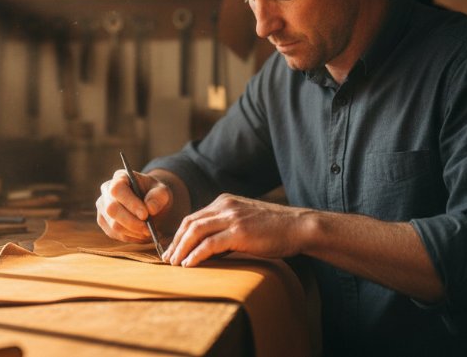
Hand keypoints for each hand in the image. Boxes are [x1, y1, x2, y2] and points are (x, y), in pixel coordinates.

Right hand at [96, 169, 172, 242]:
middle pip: (112, 209)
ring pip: (113, 225)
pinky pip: (115, 234)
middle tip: (148, 229)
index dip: (130, 203)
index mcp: (120, 177)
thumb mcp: (162, 192)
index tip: (145, 214)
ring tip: (148, 232)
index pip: (117, 189)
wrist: (150, 204)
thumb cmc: (155, 195)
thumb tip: (150, 209)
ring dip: (133, 232)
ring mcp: (103, 207)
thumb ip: (158, 197)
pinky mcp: (104, 222)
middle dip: (132, 222)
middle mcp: (106, 191)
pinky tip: (141, 234)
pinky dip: (130, 237)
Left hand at [162, 193, 308, 266]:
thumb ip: (226, 230)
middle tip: (167, 259)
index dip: (179, 235)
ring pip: (195, 231)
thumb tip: (207, 249)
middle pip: (189, 223)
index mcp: (224, 202)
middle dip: (176, 242)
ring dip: (182, 249)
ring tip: (174, 264)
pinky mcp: (239, 231)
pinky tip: (189, 264)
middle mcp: (224, 206)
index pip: (193, 217)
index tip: (172, 249)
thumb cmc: (274, 229)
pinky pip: (209, 244)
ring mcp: (231, 217)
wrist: (298, 227)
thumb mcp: (245, 222)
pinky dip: (196, 254)